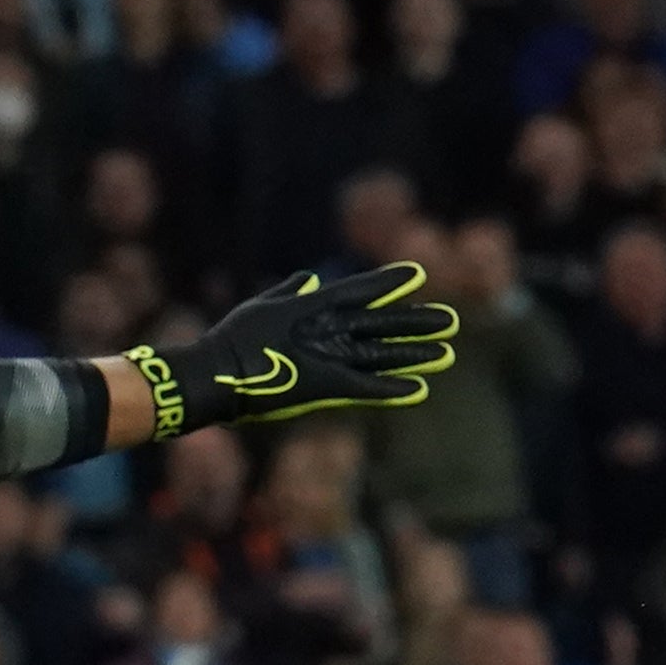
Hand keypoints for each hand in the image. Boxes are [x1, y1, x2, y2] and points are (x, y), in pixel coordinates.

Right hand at [129, 263, 458, 437]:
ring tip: (447, 353)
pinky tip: (420, 390)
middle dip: (418, 321)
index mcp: (313, 304)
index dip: (391, 282)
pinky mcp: (325, 386)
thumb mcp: (262, 305)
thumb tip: (311, 279)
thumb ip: (291, 292)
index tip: (418, 274)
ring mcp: (328, 356)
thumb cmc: (232, 339)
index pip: (361, 289)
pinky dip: (394, 389)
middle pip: (383, 322)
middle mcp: (327, 327)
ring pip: (383, 354)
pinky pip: (368, 388)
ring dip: (416, 354)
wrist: (215, 372)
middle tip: (450, 320)